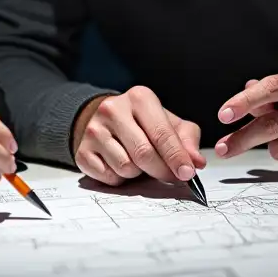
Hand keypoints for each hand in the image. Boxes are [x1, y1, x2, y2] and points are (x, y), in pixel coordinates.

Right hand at [72, 86, 205, 185]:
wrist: (102, 120)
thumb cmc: (142, 123)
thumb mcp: (168, 122)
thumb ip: (186, 139)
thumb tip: (196, 161)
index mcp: (139, 98)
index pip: (161, 133)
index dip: (177, 157)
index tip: (188, 174)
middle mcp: (113, 109)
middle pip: (144, 154)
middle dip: (162, 170)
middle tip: (170, 176)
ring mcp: (94, 130)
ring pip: (126, 168)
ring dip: (138, 174)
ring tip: (137, 161)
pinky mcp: (82, 151)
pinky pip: (108, 177)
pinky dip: (119, 179)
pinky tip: (119, 164)